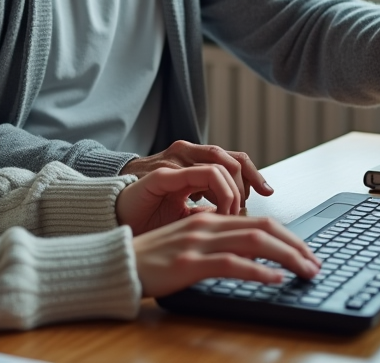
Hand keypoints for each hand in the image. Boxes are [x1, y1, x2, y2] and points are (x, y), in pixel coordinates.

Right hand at [119, 140, 271, 204]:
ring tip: (232, 214)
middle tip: (247, 209)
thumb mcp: (186, 214)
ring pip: (219, 163)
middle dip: (249, 181)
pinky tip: (219, 212)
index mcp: (193, 165)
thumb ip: (209, 210)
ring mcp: (173, 163)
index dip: (253, 175)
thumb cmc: (146, 216)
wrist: (111, 217)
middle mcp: (185, 157)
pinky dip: (219, 193)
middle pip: (231, 158)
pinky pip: (200, 175)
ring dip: (233, 189)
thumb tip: (239, 221)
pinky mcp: (162, 174)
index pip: (232, 161)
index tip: (268, 192)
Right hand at [132, 212, 320, 297]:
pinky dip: (258, 271)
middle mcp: (207, 225)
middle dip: (295, 245)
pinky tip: (275, 279)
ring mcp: (198, 242)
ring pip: (254, 242)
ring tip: (305, 270)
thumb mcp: (187, 245)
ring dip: (287, 256)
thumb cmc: (150, 260)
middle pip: (263, 228)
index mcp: (208, 219)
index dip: (288, 235)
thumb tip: (247, 257)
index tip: (306, 253)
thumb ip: (214, 244)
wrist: (117, 264)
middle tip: (315, 263)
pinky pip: (231, 263)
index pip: (258, 222)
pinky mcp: (189, 262)